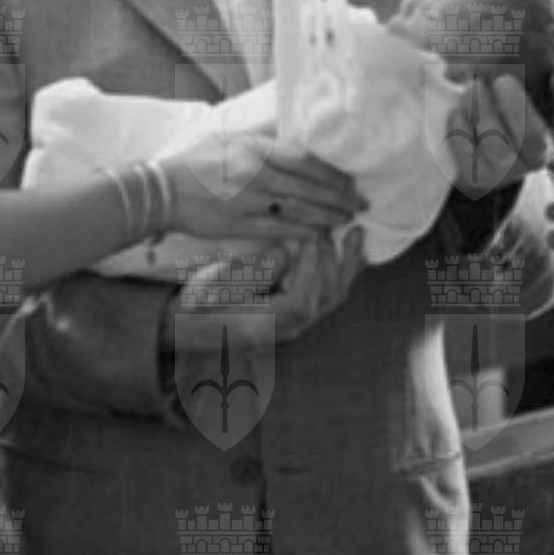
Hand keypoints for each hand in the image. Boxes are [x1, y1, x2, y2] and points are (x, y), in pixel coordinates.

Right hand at [163, 135, 365, 240]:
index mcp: (254, 148)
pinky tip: (320, 233)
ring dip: (327, 216)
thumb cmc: (195, 160)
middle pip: (309, 187)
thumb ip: (264, 134)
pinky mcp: (238, 226)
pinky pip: (279, 230)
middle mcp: (254, 174)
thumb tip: (295, 126)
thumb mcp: (229, 136)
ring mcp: (247, 202)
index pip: (305, 159)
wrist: (160, 190)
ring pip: (299, 211)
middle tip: (360, 203)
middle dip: (339, 197)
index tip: (350, 179)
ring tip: (346, 218)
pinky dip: (303, 232)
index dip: (333, 172)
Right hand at [182, 226, 367, 344]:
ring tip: (356, 231)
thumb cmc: (200, 302)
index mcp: (264, 326)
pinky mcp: (302, 312)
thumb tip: (282, 253)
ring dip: (347, 262)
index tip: (310, 237)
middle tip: (327, 226)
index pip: (300, 304)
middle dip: (331, 258)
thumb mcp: (212, 287)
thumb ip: (247, 274)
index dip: (310, 269)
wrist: (197, 323)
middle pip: (325, 299)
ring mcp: (298, 322)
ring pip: (334, 295)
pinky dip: (347, 269)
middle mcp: (287, 328)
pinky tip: (356, 247)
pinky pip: (332, 292)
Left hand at [446, 71, 553, 194]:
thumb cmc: (514, 113)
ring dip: (484, 114)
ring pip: (498, 148)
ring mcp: (507, 170)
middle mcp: (537, 155)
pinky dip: (460, 133)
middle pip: (535, 139)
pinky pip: (468, 158)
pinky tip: (456, 112)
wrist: (481, 156)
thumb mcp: (537, 91)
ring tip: (472, 87)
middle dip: (518, 109)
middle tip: (502, 80)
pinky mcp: (477, 178)